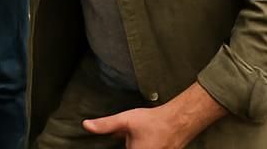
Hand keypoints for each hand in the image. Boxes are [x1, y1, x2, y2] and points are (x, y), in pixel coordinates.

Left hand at [82, 83, 225, 147]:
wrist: (180, 121)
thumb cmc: (154, 122)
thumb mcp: (126, 120)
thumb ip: (106, 125)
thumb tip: (86, 125)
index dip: (122, 146)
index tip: (127, 141)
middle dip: (129, 145)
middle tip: (134, 137)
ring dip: (136, 146)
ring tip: (140, 138)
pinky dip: (144, 147)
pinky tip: (146, 141)